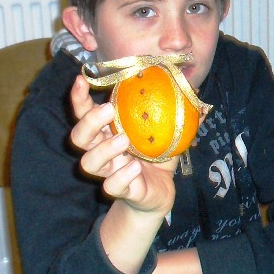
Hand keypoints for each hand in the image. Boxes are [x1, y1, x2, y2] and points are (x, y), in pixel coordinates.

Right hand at [69, 74, 176, 216]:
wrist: (160, 194)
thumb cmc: (157, 159)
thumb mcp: (167, 133)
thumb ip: (176, 113)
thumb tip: (194, 90)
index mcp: (109, 133)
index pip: (85, 114)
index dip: (79, 98)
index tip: (81, 79)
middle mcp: (104, 152)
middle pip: (79, 138)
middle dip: (89, 122)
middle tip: (108, 111)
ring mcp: (110, 172)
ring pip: (89, 163)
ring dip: (104, 149)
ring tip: (124, 140)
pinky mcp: (123, 191)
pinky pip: (112, 186)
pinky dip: (121, 176)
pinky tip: (135, 168)